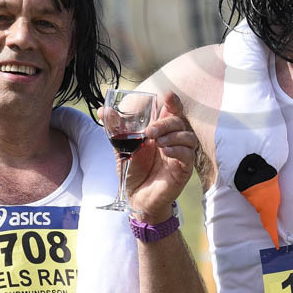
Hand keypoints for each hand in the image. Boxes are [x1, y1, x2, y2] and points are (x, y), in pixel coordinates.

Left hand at [118, 92, 198, 219]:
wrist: (136, 197)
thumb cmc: (133, 170)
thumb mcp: (122, 147)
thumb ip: (116, 129)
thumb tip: (103, 110)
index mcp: (161, 130)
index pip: (172, 110)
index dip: (173, 101)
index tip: (167, 95)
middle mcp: (173, 139)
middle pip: (179, 121)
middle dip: (165, 123)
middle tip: (149, 131)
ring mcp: (180, 154)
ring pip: (188, 136)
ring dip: (173, 136)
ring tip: (157, 143)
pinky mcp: (184, 169)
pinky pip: (188, 154)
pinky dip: (177, 150)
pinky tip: (165, 151)